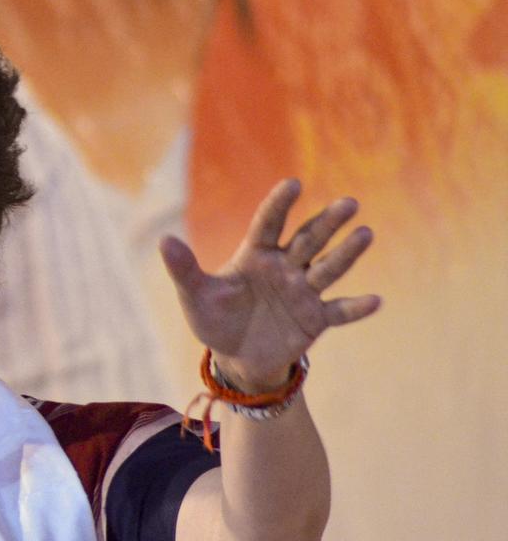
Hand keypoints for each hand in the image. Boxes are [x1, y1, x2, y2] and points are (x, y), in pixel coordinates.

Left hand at [160, 179, 379, 390]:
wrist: (235, 357)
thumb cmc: (215, 319)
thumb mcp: (195, 295)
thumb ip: (184, 269)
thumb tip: (163, 241)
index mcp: (255, 254)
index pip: (269, 223)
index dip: (279, 204)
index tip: (293, 184)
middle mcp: (285, 267)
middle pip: (308, 240)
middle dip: (328, 222)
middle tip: (349, 203)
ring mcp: (303, 291)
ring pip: (327, 268)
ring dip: (346, 254)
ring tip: (365, 234)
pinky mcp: (315, 319)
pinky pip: (338, 311)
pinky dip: (355, 307)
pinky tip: (375, 300)